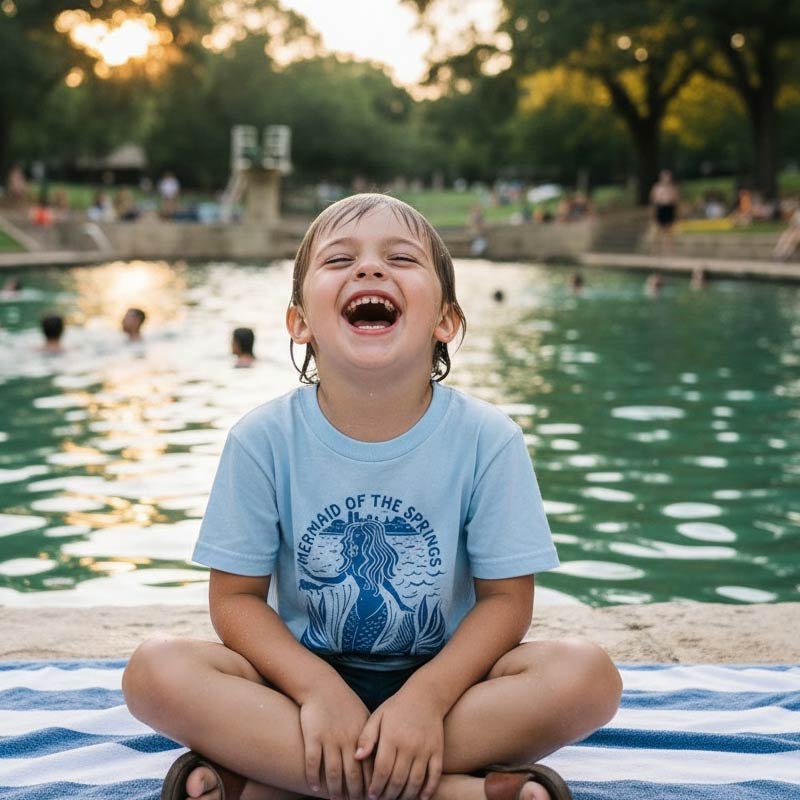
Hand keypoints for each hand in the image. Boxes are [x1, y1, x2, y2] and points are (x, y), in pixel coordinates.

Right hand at [300, 681, 370, 799]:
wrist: (321, 685)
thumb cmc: (343, 703)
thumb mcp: (362, 717)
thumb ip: (370, 738)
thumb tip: (380, 762)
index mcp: (362, 735)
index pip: (370, 766)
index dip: (370, 784)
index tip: (371, 796)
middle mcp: (348, 738)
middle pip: (353, 774)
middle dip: (354, 793)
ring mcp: (330, 738)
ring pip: (333, 772)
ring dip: (334, 789)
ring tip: (335, 799)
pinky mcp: (313, 736)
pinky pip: (313, 763)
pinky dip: (314, 777)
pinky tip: (315, 787)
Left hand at [356, 684, 444, 799]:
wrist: (426, 695)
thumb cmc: (397, 708)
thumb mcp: (378, 717)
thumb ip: (366, 737)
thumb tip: (356, 757)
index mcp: (391, 737)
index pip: (382, 770)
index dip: (375, 787)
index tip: (371, 795)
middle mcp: (409, 744)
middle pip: (398, 780)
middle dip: (388, 795)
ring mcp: (425, 749)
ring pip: (415, 782)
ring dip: (406, 796)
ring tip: (397, 799)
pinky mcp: (437, 751)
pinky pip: (434, 776)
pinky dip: (428, 790)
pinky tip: (420, 798)